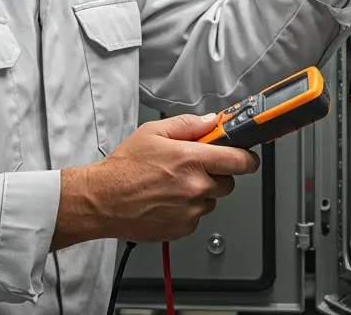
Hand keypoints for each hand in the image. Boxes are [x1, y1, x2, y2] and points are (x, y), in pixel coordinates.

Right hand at [54, 114, 259, 247]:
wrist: (103, 200)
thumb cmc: (123, 168)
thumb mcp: (153, 132)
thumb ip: (187, 125)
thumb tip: (210, 121)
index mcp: (192, 159)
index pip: (240, 160)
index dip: (248, 158)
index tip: (247, 157)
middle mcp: (196, 186)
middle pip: (228, 182)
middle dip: (217, 174)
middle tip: (194, 169)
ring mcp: (191, 210)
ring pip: (211, 201)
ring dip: (200, 194)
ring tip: (172, 186)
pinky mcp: (183, 227)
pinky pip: (196, 217)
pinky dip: (187, 210)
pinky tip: (166, 201)